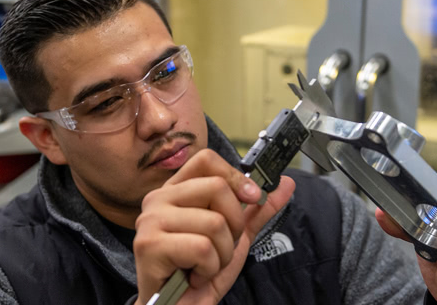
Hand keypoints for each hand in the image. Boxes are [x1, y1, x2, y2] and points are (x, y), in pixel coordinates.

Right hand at [134, 150, 295, 304]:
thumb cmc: (199, 273)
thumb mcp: (235, 237)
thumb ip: (257, 211)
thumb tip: (286, 183)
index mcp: (175, 192)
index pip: (206, 160)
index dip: (236, 177)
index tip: (251, 199)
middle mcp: (158, 200)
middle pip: (216, 187)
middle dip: (234, 226)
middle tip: (221, 247)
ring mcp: (150, 221)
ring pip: (214, 222)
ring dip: (222, 254)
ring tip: (206, 266)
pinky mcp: (150, 246)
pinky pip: (202, 248)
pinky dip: (209, 269)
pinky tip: (194, 276)